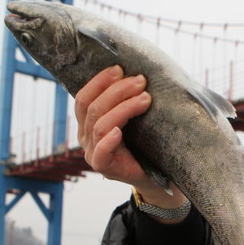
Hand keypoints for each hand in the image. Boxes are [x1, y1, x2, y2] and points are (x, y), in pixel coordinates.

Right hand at [75, 65, 188, 221]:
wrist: (159, 175)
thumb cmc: (147, 143)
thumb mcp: (137, 118)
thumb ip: (131, 99)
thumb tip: (142, 72)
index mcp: (89, 122)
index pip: (84, 97)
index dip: (99, 81)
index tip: (120, 68)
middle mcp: (86, 136)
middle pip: (93, 108)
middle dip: (117, 91)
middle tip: (140, 81)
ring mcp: (93, 153)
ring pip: (100, 125)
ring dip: (123, 108)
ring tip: (145, 99)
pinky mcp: (104, 168)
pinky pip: (101, 152)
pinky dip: (108, 140)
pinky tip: (119, 132)